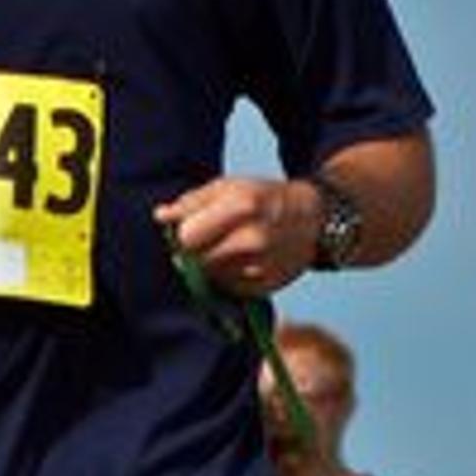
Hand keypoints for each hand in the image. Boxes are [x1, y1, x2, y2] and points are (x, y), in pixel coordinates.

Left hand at [155, 174, 319, 296]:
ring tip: (228, 248)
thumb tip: (161, 216)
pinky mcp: (265, 287)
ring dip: (211, 266)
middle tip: (208, 240)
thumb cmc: (265, 198)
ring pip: (210, 277)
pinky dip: (228, 277)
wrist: (314, 220)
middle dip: (195, 252)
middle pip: (196, 260)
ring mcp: (261, 266)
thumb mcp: (229, 186)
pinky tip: (242, 261)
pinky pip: (229, 288)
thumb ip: (192, 201)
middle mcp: (252, 239)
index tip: (188, 230)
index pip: (187, 236)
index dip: (182, 235)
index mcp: (242, 206)